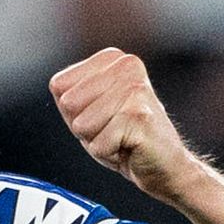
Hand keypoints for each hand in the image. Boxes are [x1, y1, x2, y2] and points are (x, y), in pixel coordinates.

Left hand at [50, 48, 205, 203]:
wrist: (165, 165)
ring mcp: (135, 89)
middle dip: (83, 127)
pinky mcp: (139, 116)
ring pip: (81, 125)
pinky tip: (129, 147)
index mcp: (113, 58)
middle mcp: (126, 65)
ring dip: (97, 140)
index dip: (73, 111)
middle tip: (112, 130)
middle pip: (68, 104)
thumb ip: (68, 94)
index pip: (59, 85)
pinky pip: (98, 145)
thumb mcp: (88, 110)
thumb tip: (57, 85)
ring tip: (120, 138)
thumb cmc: (123, 138)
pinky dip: (108, 154)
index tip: (100, 116)